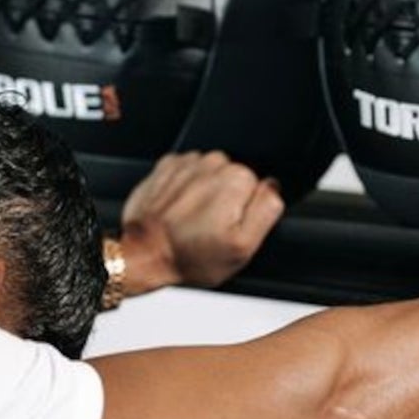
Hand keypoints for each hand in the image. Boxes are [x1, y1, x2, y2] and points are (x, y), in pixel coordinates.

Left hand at [118, 151, 285, 294]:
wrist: (144, 255)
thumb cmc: (190, 256)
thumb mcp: (244, 247)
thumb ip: (267, 210)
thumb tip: (273, 186)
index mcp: (236, 180)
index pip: (258, 186)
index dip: (247, 210)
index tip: (230, 226)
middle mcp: (212, 163)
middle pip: (234, 177)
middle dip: (226, 201)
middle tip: (211, 227)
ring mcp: (187, 163)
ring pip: (211, 174)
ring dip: (205, 194)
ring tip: (193, 220)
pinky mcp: (167, 167)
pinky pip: (188, 173)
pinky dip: (186, 189)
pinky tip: (180, 210)